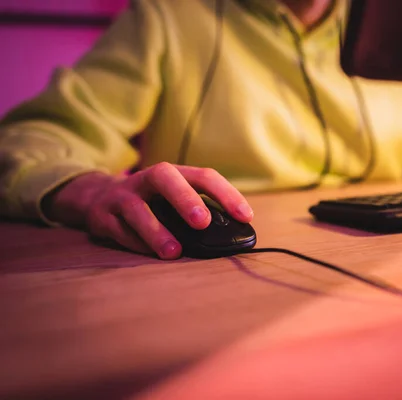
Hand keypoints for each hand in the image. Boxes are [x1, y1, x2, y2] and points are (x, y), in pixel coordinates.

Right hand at [43, 163, 253, 258]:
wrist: (96, 198)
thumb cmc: (151, 203)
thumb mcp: (173, 199)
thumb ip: (199, 211)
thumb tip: (231, 236)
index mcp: (173, 175)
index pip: (203, 176)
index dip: (226, 194)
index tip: (245, 216)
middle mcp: (146, 180)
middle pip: (165, 177)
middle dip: (185, 198)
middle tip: (202, 222)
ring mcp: (122, 196)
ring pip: (137, 208)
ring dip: (156, 231)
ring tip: (175, 251)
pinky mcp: (102, 216)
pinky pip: (119, 230)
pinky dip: (136, 243)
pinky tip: (151, 254)